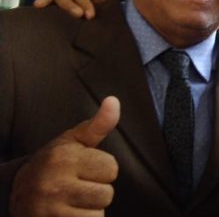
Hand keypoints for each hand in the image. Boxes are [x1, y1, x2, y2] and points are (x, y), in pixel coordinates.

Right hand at [10, 97, 120, 215]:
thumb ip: (97, 125)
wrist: (15, 194)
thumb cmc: (54, 164)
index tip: (84, 169)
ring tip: (72, 202)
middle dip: (96, 192)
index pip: (111, 168)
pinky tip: (68, 214)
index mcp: (63, 158)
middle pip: (106, 194)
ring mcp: (48, 209)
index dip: (102, 170)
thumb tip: (114, 100)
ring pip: (97, 214)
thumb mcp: (72, 142)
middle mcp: (53, 183)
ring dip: (90, 210)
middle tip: (76, 187)